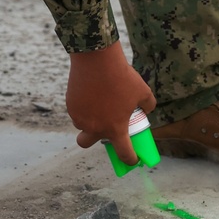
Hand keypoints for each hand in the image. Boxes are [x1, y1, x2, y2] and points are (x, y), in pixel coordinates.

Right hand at [66, 43, 155, 167]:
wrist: (97, 59)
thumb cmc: (122, 76)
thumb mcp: (143, 91)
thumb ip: (148, 105)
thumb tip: (146, 110)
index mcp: (115, 128)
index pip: (124, 153)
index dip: (131, 159)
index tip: (133, 159)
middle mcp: (95, 127)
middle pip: (86, 144)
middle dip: (93, 140)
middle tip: (102, 128)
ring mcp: (80, 116)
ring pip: (81, 125)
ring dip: (88, 120)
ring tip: (98, 103)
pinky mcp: (71, 104)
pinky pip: (76, 111)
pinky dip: (83, 107)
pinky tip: (90, 92)